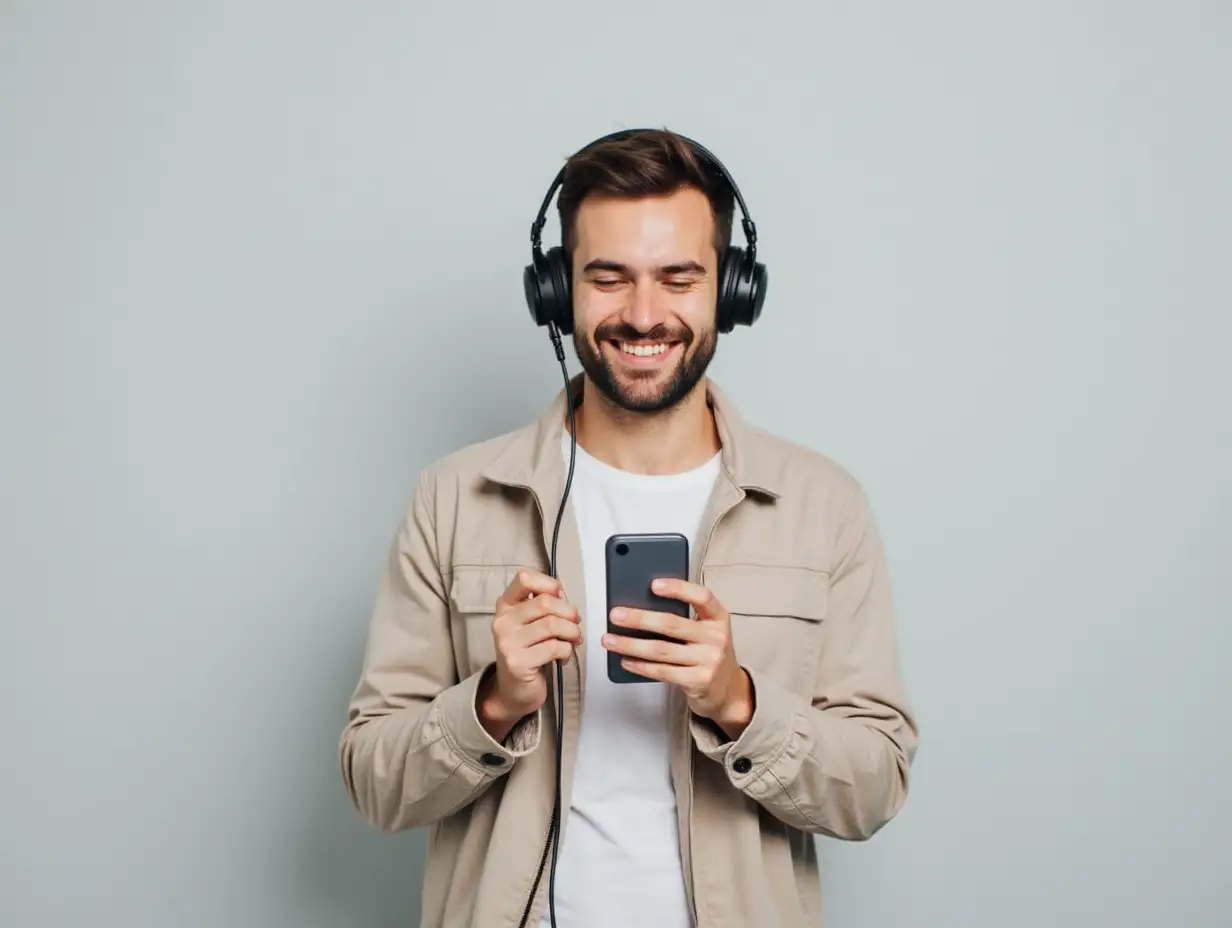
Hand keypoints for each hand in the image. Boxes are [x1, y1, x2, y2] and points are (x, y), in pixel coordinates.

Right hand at [477, 569, 580, 740]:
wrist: (513, 690)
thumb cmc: (527, 652)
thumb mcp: (530, 623)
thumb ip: (544, 605)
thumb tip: (562, 593)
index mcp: (505, 605)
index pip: (524, 578)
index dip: (548, 583)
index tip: (559, 594)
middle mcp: (503, 621)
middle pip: (545, 603)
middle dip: (569, 612)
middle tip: (575, 623)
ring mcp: (508, 642)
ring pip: (553, 625)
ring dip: (572, 633)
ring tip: (572, 640)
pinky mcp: (518, 662)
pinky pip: (555, 647)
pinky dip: (567, 651)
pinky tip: (562, 656)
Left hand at [602, 578, 753, 738]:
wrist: (729, 690)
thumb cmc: (709, 653)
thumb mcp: (706, 631)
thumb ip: (684, 618)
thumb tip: (642, 606)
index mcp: (718, 618)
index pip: (701, 596)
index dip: (678, 588)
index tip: (653, 584)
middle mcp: (716, 638)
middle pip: (672, 624)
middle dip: (639, 618)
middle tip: (616, 615)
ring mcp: (709, 661)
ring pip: (661, 650)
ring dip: (630, 644)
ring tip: (610, 639)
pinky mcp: (698, 682)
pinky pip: (662, 671)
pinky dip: (639, 666)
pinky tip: (625, 659)